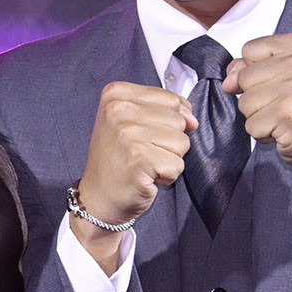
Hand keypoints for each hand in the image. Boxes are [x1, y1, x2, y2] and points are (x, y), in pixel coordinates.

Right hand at [75, 82, 196, 245]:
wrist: (98, 197)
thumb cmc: (118, 160)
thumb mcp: (135, 122)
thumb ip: (165, 111)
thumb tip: (192, 120)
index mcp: (117, 94)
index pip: (171, 98)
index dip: (169, 121)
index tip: (145, 135)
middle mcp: (119, 109)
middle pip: (179, 120)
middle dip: (169, 142)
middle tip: (142, 153)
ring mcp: (127, 133)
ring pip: (182, 142)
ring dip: (169, 159)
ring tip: (145, 164)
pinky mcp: (139, 157)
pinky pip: (177, 165)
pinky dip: (167, 176)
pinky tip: (146, 176)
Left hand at [222, 31, 291, 182]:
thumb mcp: (288, 75)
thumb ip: (253, 67)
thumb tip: (228, 81)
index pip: (250, 49)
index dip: (256, 71)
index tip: (281, 82)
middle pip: (244, 76)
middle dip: (256, 97)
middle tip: (286, 105)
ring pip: (245, 102)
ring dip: (259, 117)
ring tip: (285, 118)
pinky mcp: (286, 114)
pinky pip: (251, 125)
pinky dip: (263, 134)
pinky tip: (285, 131)